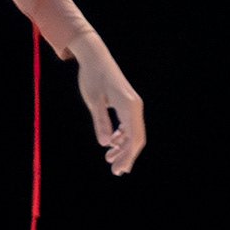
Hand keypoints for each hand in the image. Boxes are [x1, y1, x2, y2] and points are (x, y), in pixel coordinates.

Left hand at [73, 36, 148, 173]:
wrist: (95, 58)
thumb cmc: (92, 77)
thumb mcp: (93, 101)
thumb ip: (100, 122)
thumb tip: (105, 143)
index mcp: (129, 106)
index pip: (134, 138)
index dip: (127, 156)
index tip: (118, 170)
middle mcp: (135, 106)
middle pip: (137, 138)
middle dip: (127, 156)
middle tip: (115, 171)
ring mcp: (132, 105)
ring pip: (133, 133)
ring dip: (124, 148)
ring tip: (109, 159)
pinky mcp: (127, 104)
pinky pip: (129, 125)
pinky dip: (122, 137)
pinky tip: (110, 143)